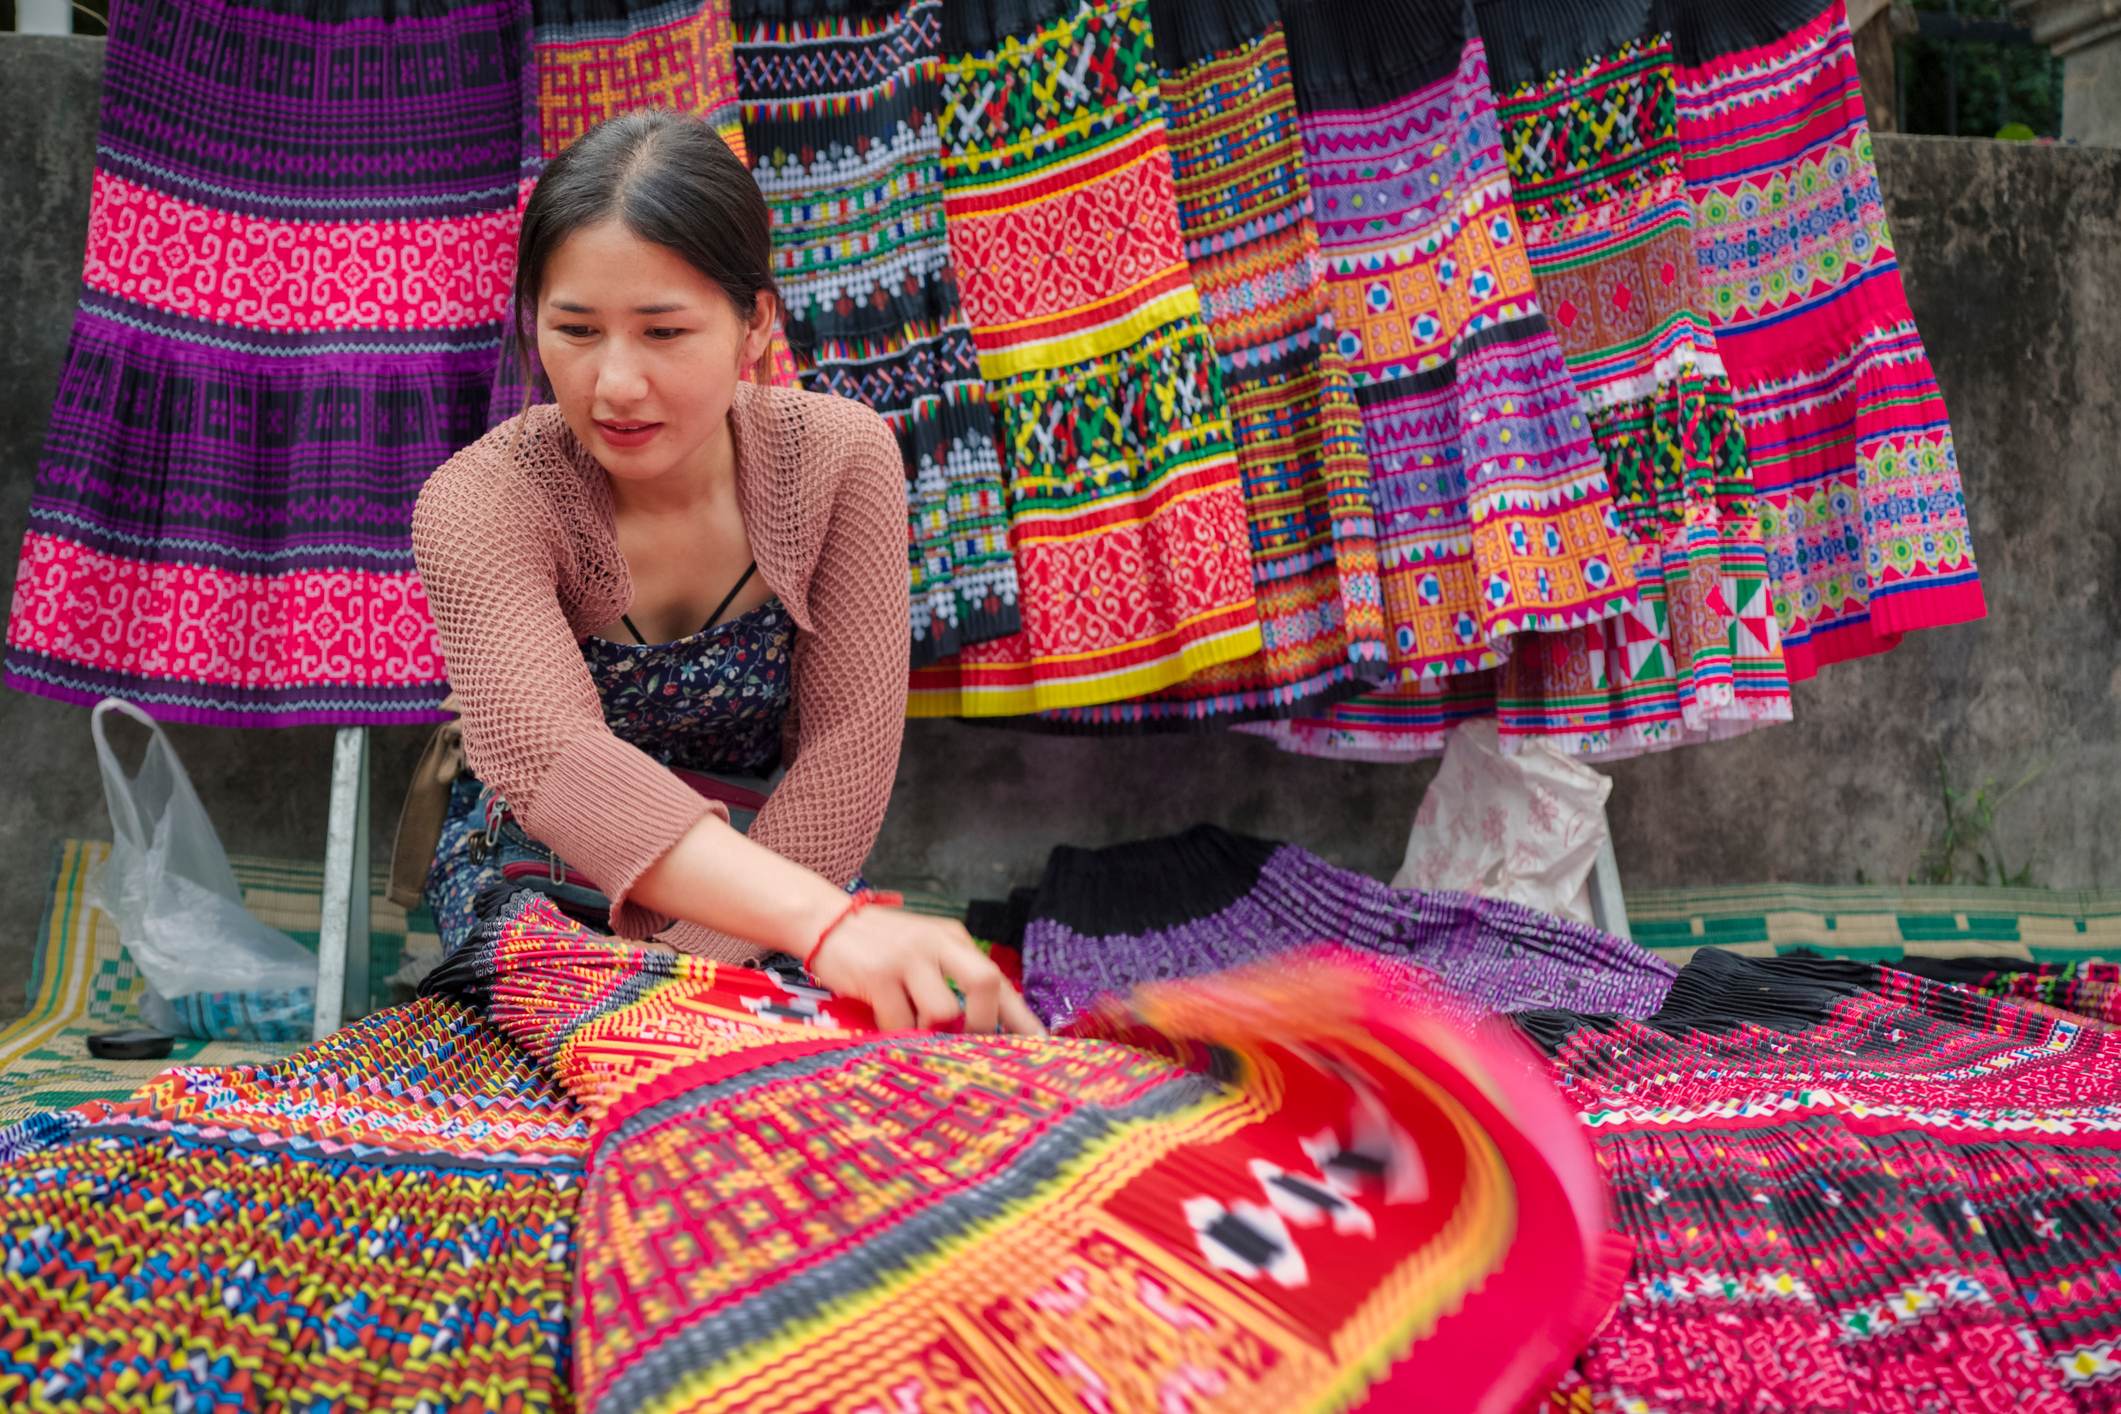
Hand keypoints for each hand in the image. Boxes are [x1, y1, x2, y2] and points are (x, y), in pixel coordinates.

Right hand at [808, 905, 1045, 1036]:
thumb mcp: (924, 948)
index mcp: (954, 938)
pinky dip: (898, 1035)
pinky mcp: (878, 976)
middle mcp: (937, 944)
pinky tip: (887, 1028)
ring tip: (915, 1031)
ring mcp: (908, 958)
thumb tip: (980, 1025)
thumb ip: (952, 975)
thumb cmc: (879, 945)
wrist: (825, 921)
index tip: (1040, 1045)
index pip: (998, 978)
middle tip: (971, 1047)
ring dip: (933, 1034)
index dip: (1021, 1016)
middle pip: (984, 984)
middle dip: (984, 1024)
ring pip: (943, 1011)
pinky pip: (901, 1022)